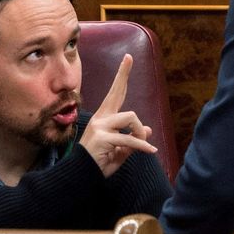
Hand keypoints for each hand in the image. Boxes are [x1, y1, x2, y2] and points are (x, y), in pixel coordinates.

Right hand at [79, 54, 157, 178]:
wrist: (82, 176)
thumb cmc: (100, 163)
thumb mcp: (120, 151)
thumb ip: (133, 140)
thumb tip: (148, 130)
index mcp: (104, 118)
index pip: (115, 93)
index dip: (121, 76)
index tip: (128, 58)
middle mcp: (101, 118)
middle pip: (117, 93)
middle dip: (123, 74)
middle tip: (129, 58)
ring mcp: (101, 127)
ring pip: (130, 117)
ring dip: (140, 131)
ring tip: (144, 145)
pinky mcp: (103, 138)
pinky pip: (130, 139)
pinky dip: (142, 146)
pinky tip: (150, 151)